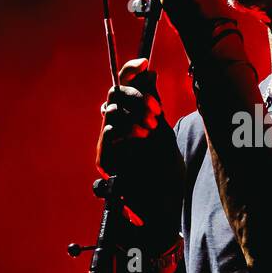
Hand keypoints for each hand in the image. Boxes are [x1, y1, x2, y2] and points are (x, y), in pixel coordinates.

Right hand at [95, 58, 183, 242]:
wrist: (161, 210)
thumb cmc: (165, 175)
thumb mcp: (164, 132)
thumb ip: (153, 103)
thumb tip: (149, 70)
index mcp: (134, 117)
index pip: (126, 85)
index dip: (131, 70)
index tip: (144, 62)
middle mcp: (119, 126)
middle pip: (116, 93)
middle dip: (136, 96)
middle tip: (155, 110)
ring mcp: (111, 143)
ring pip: (111, 110)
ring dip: (133, 113)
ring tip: (150, 128)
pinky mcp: (106, 159)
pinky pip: (109, 133)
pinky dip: (125, 130)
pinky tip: (139, 137)